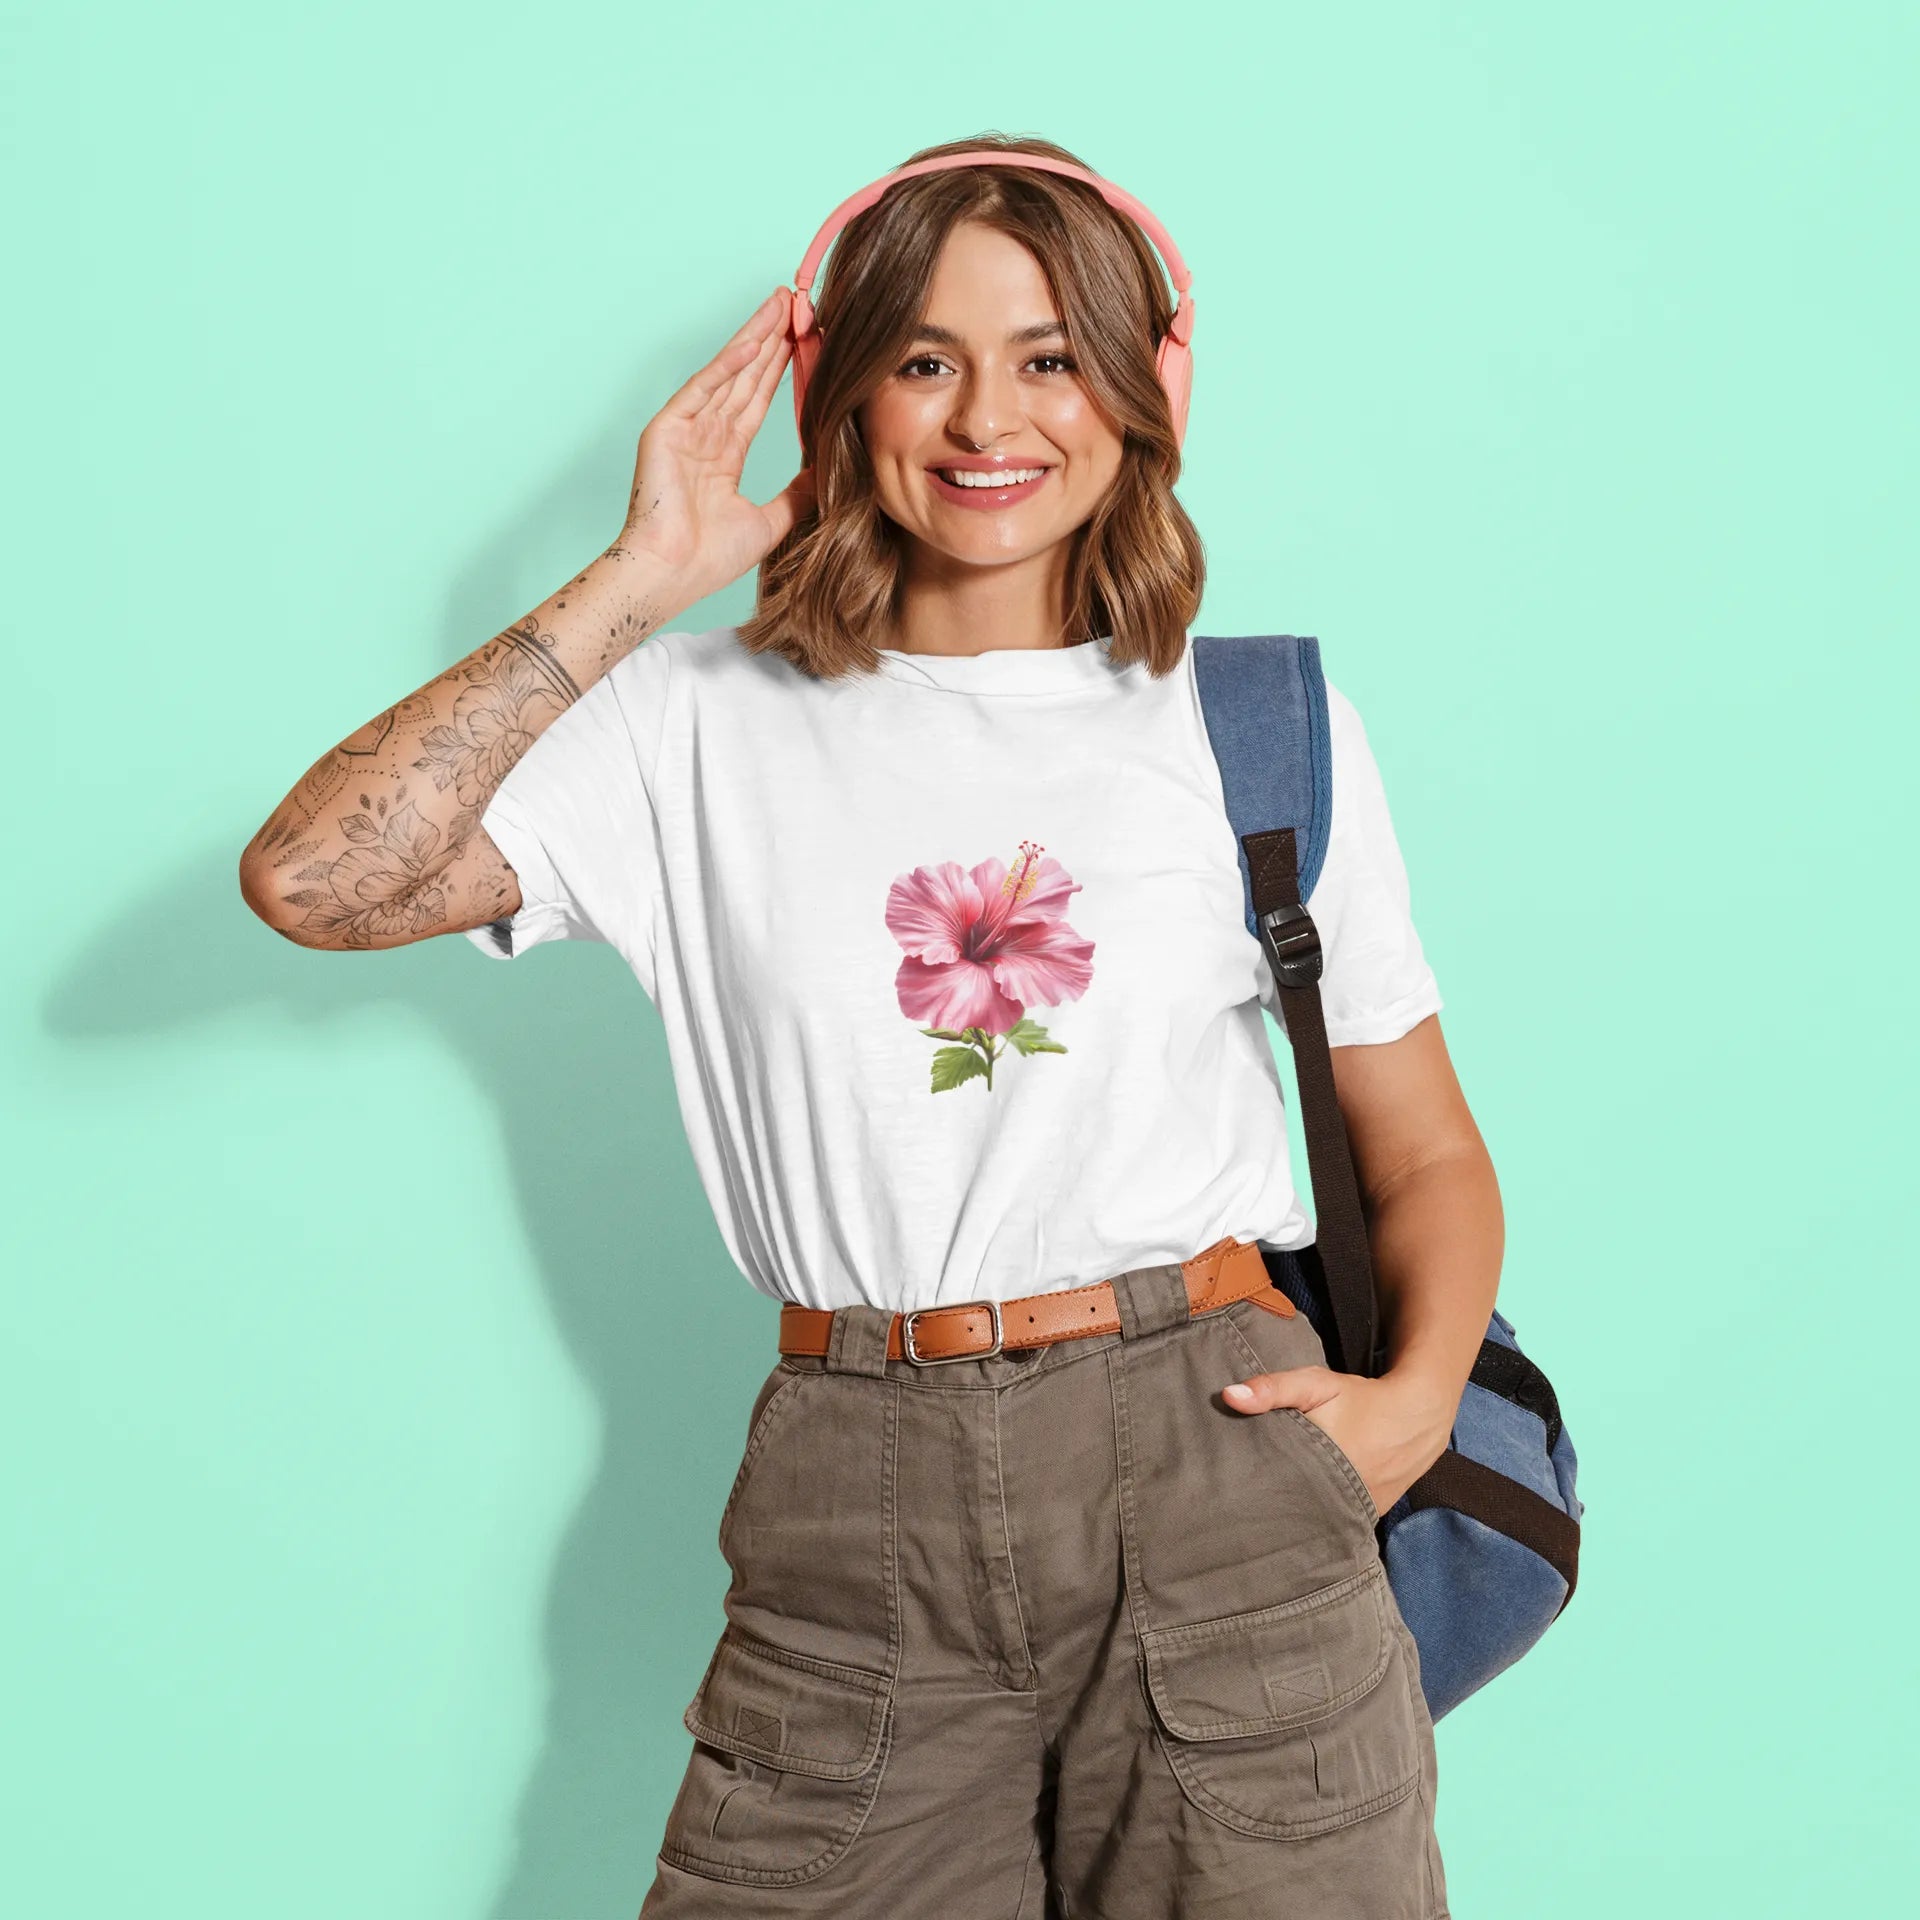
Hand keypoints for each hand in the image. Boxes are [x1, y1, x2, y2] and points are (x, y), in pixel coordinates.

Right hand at [619, 286, 816, 603]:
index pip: (756, 402)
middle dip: (772, 341)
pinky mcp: (668, 427)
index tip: (807, 343)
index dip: (782, 371)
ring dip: (756, 337)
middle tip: (799, 303)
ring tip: (782, 303)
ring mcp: (684, 428)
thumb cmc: (707, 560)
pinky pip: (704, 387)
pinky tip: (755, 338)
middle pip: (745, 378)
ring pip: (728, 372)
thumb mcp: (771, 521)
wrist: (670, 575)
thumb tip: (827, 472)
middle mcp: (703, 436)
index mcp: (721, 457)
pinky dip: (729, 363)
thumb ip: (798, 493)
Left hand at [1223, 1362, 1453, 1518]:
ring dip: (1292, 1510)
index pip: (1271, 1486)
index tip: (1226, 1481)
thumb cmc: (1360, 1400)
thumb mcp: (1316, 1384)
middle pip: (1288, 1506)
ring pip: (1311, 1517)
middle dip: (1265, 1500)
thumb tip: (1228, 1396)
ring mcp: (1355, 1513)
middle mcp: (1339, 1498)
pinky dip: (1318, 1514)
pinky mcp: (1367, 1518)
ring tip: (1263, 1506)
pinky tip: (1299, 1508)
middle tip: (1238, 1495)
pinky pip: (1334, 1521)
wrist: (1417, 1418)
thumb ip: (1273, 1389)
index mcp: (1321, 1466)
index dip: (1247, 1483)